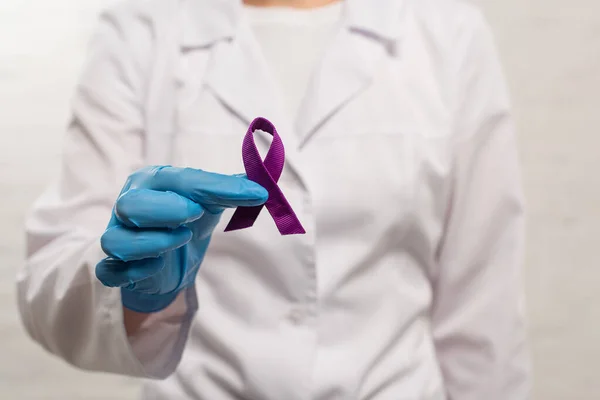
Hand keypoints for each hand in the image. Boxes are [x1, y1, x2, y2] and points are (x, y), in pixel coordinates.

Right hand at [95, 166, 267, 312]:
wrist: (171, 261)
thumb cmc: (187, 221)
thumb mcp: (211, 202)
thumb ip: (232, 191)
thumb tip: (261, 184)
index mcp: (152, 182)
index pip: (179, 180)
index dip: (214, 187)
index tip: (251, 195)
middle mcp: (129, 206)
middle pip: (129, 205)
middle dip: (165, 210)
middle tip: (194, 215)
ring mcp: (118, 237)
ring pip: (115, 241)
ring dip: (151, 243)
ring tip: (182, 239)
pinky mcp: (116, 268)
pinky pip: (111, 272)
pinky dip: (133, 272)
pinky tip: (155, 268)